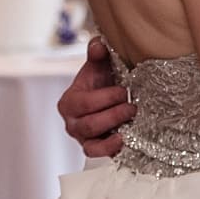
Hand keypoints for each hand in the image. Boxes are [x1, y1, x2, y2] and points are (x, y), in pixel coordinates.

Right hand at [58, 36, 133, 158]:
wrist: (105, 98)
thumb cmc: (100, 83)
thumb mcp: (98, 67)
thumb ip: (97, 54)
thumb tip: (99, 45)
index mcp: (68, 102)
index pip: (83, 103)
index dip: (105, 98)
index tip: (122, 90)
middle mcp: (72, 123)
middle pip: (89, 125)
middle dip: (112, 115)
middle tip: (130, 106)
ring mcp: (82, 138)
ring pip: (91, 143)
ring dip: (113, 131)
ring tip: (130, 121)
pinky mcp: (94, 148)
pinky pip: (97, 154)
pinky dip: (109, 149)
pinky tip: (123, 140)